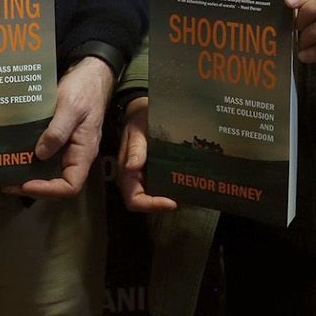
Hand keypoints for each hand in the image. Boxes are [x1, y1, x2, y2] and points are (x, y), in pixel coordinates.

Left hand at [15, 56, 114, 199]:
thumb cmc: (84, 89)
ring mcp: (67, 147)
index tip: (25, 184)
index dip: (48, 190)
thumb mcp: (70, 107)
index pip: (70, 186)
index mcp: (84, 152)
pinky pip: (44, 155)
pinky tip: (13, 153)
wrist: (89, 73)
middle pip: (57, 183)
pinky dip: (29, 158)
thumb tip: (40, 154)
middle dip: (32, 186)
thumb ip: (57, 131)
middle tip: (6, 182)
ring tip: (5, 171)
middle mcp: (75, 154)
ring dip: (28, 174)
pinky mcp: (58, 137)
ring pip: (48, 171)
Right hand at [116, 96, 176, 211]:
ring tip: (190, 191)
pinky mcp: (151, 172)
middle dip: (164, 204)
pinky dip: (172, 187)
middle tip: (185, 198)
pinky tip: (187, 182)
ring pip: (154, 196)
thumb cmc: (139, 120)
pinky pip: (160, 186)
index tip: (172, 202)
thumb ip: (136, 148)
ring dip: (170, 197)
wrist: (142, 111)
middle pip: (145, 202)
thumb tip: (132, 167)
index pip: (134, 200)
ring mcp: (142, 176)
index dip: (151, 205)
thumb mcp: (137, 131)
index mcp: (126, 172)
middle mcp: (133, 178)